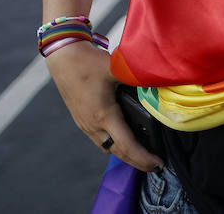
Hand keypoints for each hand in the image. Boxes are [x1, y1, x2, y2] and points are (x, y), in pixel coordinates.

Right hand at [44, 41, 162, 172]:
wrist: (63, 58)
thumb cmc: (89, 62)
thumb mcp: (117, 68)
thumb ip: (138, 76)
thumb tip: (160, 80)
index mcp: (103, 115)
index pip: (127, 146)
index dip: (144, 158)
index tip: (159, 163)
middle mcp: (93, 125)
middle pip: (118, 153)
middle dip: (138, 162)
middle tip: (156, 166)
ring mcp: (85, 124)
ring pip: (108, 148)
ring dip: (125, 155)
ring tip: (143, 156)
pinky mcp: (82, 120)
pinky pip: (100, 140)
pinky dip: (114, 145)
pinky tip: (124, 141)